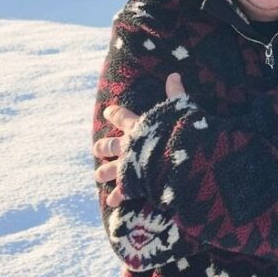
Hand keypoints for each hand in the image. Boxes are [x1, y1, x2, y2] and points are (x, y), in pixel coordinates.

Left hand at [93, 73, 187, 206]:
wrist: (180, 158)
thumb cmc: (181, 131)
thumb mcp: (180, 109)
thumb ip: (176, 93)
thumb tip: (174, 75)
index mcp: (138, 127)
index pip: (122, 117)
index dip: (114, 114)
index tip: (107, 111)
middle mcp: (129, 146)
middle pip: (109, 145)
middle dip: (103, 147)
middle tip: (97, 148)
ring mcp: (128, 165)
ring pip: (109, 169)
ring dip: (104, 172)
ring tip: (98, 174)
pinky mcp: (132, 184)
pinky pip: (121, 191)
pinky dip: (116, 197)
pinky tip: (110, 202)